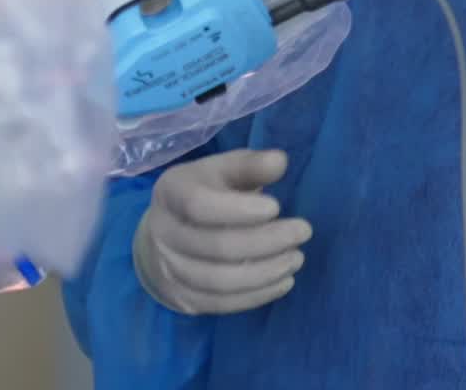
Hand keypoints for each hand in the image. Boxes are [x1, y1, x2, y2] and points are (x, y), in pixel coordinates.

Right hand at [132, 149, 311, 315]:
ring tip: (296, 258)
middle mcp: (163, 233)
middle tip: (303, 232)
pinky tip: (283, 281)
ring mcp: (169, 270)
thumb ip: (249, 166)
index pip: (200, 205)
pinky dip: (257, 295)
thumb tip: (279, 162)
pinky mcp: (183, 299)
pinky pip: (222, 304)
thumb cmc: (203, 193)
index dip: (239, 209)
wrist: (163, 236)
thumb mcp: (221, 170)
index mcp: (170, 192)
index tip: (276, 206)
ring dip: (266, 272)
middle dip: (267, 241)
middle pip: (217, 245)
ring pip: (221, 281)